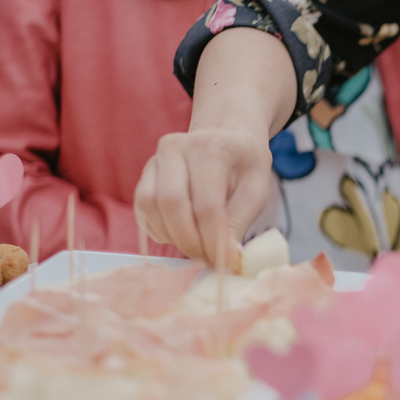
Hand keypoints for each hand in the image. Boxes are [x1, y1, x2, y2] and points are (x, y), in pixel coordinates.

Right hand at [134, 128, 271, 270]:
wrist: (225, 136)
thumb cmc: (244, 164)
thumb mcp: (256, 189)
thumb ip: (240, 222)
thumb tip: (228, 259)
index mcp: (210, 148)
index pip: (207, 205)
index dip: (215, 240)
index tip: (228, 263)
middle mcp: (176, 148)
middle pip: (171, 205)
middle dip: (190, 241)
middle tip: (209, 259)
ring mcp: (155, 159)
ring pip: (150, 208)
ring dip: (173, 237)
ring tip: (199, 245)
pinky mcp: (145, 174)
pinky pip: (143, 210)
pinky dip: (160, 230)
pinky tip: (182, 233)